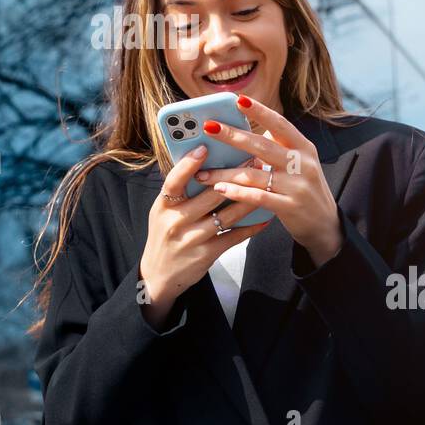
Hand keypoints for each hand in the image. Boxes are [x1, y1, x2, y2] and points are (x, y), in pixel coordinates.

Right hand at [138, 142, 274, 328]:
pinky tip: (264, 217)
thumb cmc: (165, 235)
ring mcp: (192, 239)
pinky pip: (233, 237)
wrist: (159, 275)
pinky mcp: (206, 255)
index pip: (174, 181)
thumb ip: (180, 192)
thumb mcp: (163, 212)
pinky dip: (250, 227)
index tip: (204, 148)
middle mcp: (176, 222)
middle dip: (233, 177)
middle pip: (209, 196)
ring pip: (226, 215)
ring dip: (248, 199)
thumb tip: (205, 165)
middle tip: (252, 161)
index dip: (188, 165)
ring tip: (264, 184)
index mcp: (163, 206)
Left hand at [192, 95, 343, 265]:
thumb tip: (246, 130)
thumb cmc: (304, 188)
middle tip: (209, 127)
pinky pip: (258, 197)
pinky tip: (220, 190)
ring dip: (225, 173)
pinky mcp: (290, 207)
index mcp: (304, 148)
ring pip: (254, 175)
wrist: (325, 224)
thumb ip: (278, 146)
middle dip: (233, 135)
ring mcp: (297, 186)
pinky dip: (237, 193)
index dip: (260, 111)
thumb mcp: (299, 163)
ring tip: (202, 173)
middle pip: (262, 146)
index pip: (280, 124)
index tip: (239, 100)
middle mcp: (302, 163)